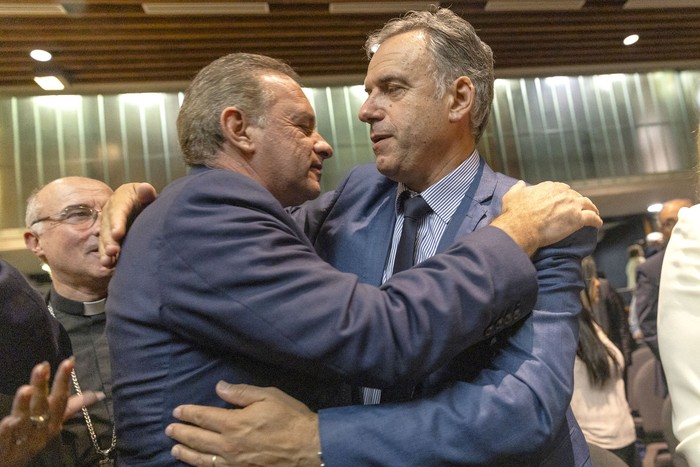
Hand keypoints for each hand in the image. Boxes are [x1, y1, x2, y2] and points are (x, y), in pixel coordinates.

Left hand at [0, 359, 73, 466]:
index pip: (61, 399)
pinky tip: (7, 421)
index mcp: (54, 424)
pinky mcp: (4, 449)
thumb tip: (99, 394)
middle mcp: (41, 432)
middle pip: (42, 407)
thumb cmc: (35, 439)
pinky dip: (6, 431)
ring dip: (24, 406)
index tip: (68, 361)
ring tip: (25, 389)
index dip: (63, 380)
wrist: (13, 465)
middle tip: (42, 366)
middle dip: (42, 387)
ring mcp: (22, 442)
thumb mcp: (54, 423)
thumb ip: (73, 407)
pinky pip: (5, 440)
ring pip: (24, 422)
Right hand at [99, 182, 156, 267]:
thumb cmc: (148, 200)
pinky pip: (106, 246)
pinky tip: (107, 265)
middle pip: (107, 226)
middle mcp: (110, 211)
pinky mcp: (109, 236)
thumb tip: (145, 188)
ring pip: (104, 238)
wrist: (145, 208)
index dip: (117, 222)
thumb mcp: (147, 195)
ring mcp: (108, 224)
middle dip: (109, 239)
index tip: (118, 234)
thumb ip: (147, 194)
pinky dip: (107, 256)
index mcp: (120, 198)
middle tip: (112, 251)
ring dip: (105, 250)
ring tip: (107, 262)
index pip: (117, 210)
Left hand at [166, 382, 319, 466]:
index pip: (204, 417)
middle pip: (198, 439)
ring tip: (175, 449)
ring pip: (202, 459)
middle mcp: (229, 445)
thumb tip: (219, 387)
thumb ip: (241, 393)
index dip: (189, 413)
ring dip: (186, 453)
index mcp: (234, 423)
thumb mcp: (268, 396)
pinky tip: (198, 464)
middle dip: (181, 433)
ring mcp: (234, 463)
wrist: (309, 448)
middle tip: (169, 429)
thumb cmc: (290, 419)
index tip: (177, 411)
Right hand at [491, 181, 601, 256]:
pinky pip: (592, 218)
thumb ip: (518, 187)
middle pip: (575, 195)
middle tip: (578, 208)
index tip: (564, 200)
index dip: (564, 194)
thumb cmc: (515, 213)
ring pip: (587, 204)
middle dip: (578, 201)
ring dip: (591, 208)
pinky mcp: (577, 219)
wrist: (521, 227)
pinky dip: (596, 220)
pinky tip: (598, 223)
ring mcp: (572, 205)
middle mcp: (562, 193)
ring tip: (593, 213)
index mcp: (549, 187)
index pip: (561, 188)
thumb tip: (521, 183)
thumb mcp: (512, 195)